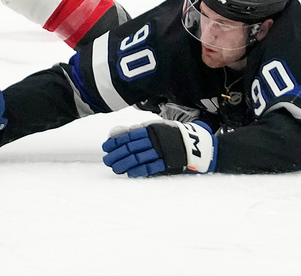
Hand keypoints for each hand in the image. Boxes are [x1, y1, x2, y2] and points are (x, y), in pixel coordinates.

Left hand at [102, 120, 216, 177]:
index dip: (115, 142)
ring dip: (124, 164)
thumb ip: (137, 130)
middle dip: (117, 154)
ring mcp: (161, 151)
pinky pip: (151, 167)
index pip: (128, 136)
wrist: (195, 142)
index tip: (106, 147)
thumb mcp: (155, 127)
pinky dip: (139, 170)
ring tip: (115, 168)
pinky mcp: (167, 162)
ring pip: (138, 158)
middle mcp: (154, 140)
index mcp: (150, 129)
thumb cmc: (169, 135)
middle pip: (131, 148)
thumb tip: (117, 132)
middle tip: (107, 160)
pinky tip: (130, 173)